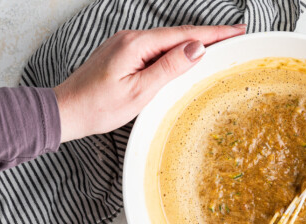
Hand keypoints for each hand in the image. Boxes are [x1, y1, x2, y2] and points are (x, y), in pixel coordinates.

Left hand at [53, 25, 245, 141]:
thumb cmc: (99, 106)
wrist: (68, 111)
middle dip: (209, 35)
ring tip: (219, 45)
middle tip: (236, 36)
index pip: (184, 35)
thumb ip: (169, 67)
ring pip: (168, 41)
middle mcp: (131, 38)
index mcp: (136, 44)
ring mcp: (127, 45)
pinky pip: (157, 48)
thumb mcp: (140, 90)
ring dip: (194, 42)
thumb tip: (197, 48)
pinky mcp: (124, 54)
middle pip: (178, 34)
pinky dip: (176, 50)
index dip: (214, 33)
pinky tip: (188, 55)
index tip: (237, 30)